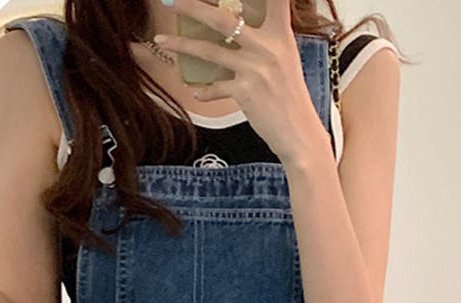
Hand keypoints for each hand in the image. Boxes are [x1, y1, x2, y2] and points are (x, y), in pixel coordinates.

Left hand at [152, 0, 326, 165]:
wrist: (299, 132)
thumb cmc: (290, 95)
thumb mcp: (286, 58)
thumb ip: (267, 38)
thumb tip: (239, 24)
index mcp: (281, 34)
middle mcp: (268, 47)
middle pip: (224, 19)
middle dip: (193, 7)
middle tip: (171, 0)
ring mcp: (255, 69)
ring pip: (210, 51)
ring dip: (181, 44)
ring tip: (161, 39)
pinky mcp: (245, 92)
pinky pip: (215, 88)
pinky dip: (203, 91)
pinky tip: (196, 91)